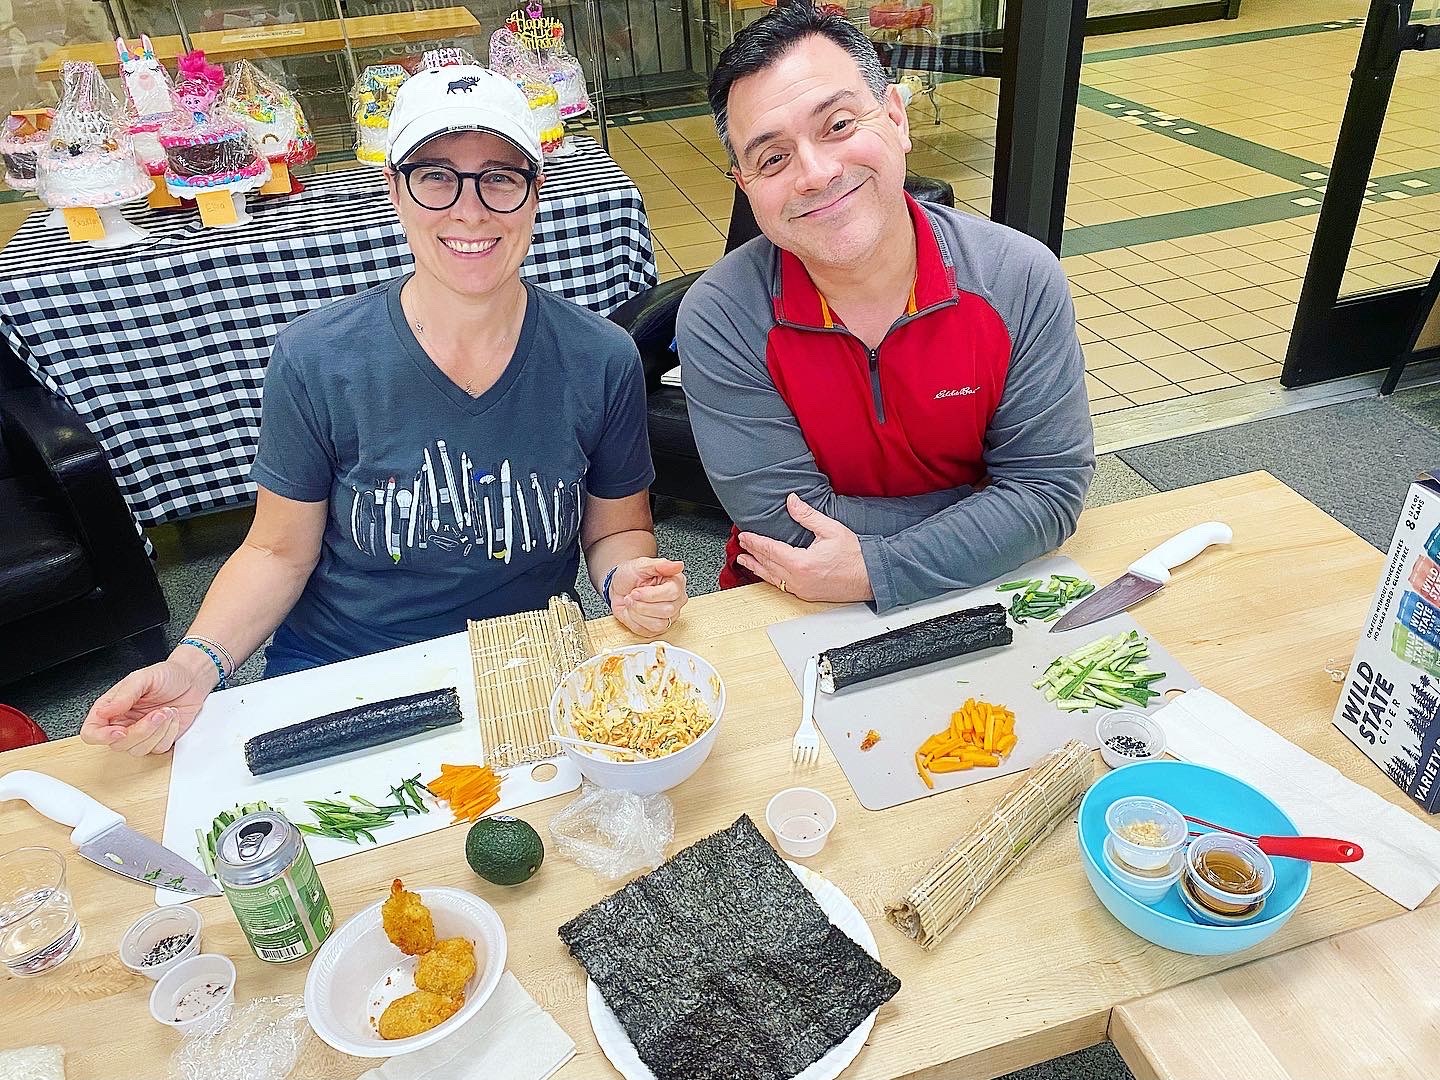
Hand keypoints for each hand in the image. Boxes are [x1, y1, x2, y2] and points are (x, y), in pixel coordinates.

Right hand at [79, 652, 215, 755]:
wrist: (192, 679)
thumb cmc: (166, 675)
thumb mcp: (143, 678)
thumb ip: (123, 695)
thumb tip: (103, 712)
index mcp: (111, 708)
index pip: (91, 732)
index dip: (101, 737)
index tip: (120, 732)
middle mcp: (123, 724)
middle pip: (118, 745)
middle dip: (141, 731)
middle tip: (158, 712)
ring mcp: (141, 734)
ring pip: (139, 750)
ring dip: (158, 731)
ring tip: (167, 710)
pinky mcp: (158, 740)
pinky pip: (159, 749)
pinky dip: (169, 733)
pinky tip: (173, 717)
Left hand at [608, 557, 687, 637]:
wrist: (619, 587)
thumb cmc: (630, 575)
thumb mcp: (641, 565)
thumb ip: (660, 565)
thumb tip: (678, 565)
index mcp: (676, 583)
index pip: (672, 593)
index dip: (650, 595)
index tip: (636, 591)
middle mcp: (677, 601)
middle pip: (666, 610)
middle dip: (642, 604)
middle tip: (632, 596)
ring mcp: (669, 616)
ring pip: (658, 624)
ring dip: (638, 613)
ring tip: (632, 603)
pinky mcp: (658, 628)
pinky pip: (648, 631)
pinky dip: (634, 622)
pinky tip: (632, 612)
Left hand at [737, 494, 872, 602]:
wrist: (871, 576)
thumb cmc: (855, 555)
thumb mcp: (831, 529)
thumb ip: (808, 516)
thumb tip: (792, 501)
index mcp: (802, 563)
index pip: (770, 550)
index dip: (755, 542)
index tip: (744, 536)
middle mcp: (798, 579)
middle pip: (767, 565)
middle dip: (752, 554)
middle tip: (741, 545)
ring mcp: (802, 589)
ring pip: (772, 578)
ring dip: (757, 568)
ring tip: (744, 562)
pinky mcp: (807, 594)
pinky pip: (782, 586)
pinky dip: (771, 578)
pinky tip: (766, 574)